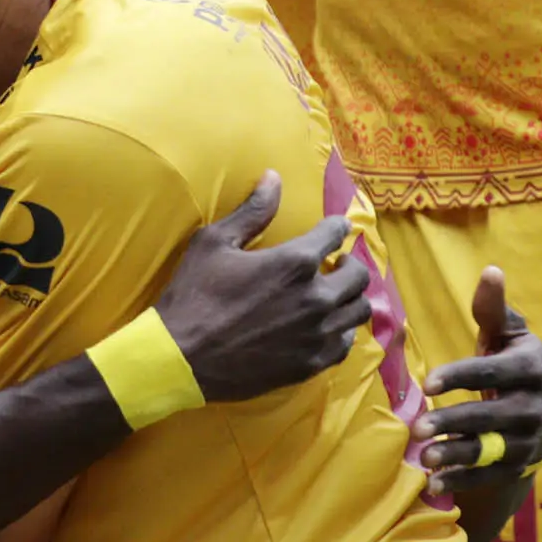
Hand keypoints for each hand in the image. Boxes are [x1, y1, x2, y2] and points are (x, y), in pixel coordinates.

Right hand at [150, 171, 372, 403]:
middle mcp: (316, 296)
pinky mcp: (311, 363)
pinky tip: (327, 326)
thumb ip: (253, 211)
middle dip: (349, 262)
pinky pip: (345, 344)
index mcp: (296, 261)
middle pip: (358, 274)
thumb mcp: (215, 242)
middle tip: (336, 262)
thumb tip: (274, 177)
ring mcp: (317, 333)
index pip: (336, 233)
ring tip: (335, 293)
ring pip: (359, 310)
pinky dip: (342, 330)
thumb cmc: (194, 295)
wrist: (182, 358)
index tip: (335, 228)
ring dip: (351, 296)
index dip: (336, 227)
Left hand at [414, 266, 541, 496]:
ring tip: (424, 460)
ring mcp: (531, 438)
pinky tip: (434, 483)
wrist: (538, 407)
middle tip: (417, 428)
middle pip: (495, 416)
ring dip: (459, 457)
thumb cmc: (510, 360)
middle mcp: (537, 404)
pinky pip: (492, 475)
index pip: (496, 371)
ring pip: (494, 450)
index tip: (427, 384)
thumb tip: (491, 271)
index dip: (462, 376)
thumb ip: (493, 307)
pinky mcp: (521, 463)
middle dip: (456, 422)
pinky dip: (464, 481)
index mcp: (532, 366)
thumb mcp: (506, 332)